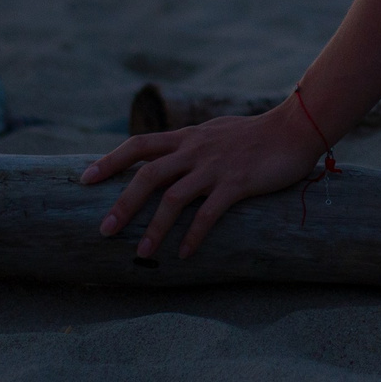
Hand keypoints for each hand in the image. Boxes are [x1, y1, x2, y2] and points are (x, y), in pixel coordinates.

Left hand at [80, 104, 322, 259]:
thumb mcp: (215, 132)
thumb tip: (168, 159)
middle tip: (104, 230)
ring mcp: (215, 167)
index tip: (85, 179)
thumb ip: (191, 145)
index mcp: (187, 137)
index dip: (110, 161)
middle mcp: (195, 150)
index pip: (139, 145)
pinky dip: (193, 234)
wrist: (295, 128)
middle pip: (147, 174)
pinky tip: (183, 253)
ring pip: (174, 198)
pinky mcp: (237, 183)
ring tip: (141, 253)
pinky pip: (208, 213)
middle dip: (123, 204)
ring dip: (154, 228)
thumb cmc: (257, 134)